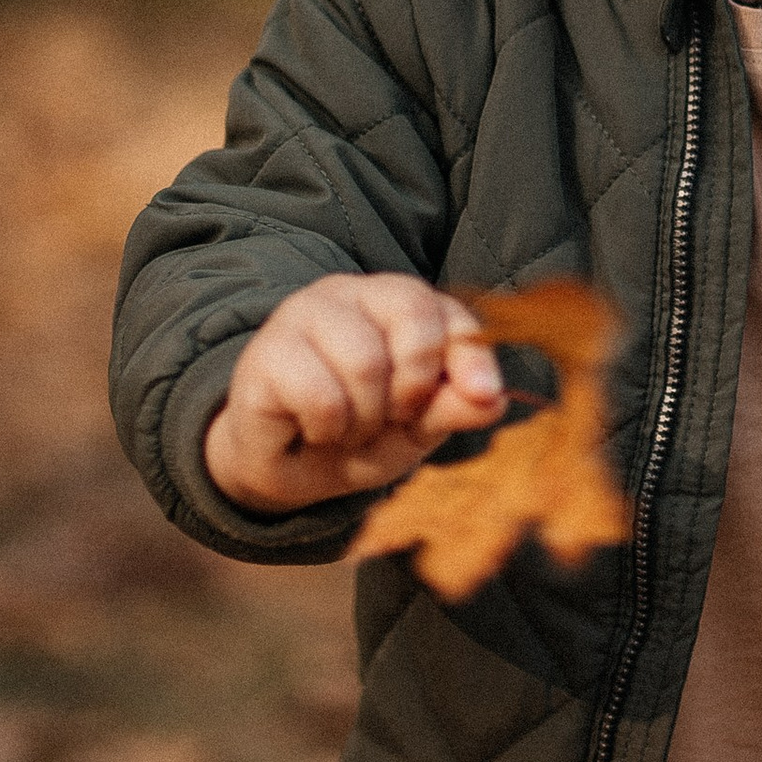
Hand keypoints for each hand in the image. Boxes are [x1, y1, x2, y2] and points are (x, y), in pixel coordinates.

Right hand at [204, 274, 505, 514]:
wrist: (287, 468)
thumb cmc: (358, 433)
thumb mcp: (418, 427)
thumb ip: (453, 407)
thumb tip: (493, 398)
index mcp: (397, 302)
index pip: (447, 311)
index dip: (471, 356)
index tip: (483, 396)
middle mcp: (352, 294)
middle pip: (412, 319)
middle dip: (413, 389)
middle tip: (392, 418)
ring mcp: (304, 314)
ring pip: (366, 361)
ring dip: (366, 419)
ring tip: (349, 429)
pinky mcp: (268, 352)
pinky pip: (322, 395)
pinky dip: (329, 429)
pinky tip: (316, 430)